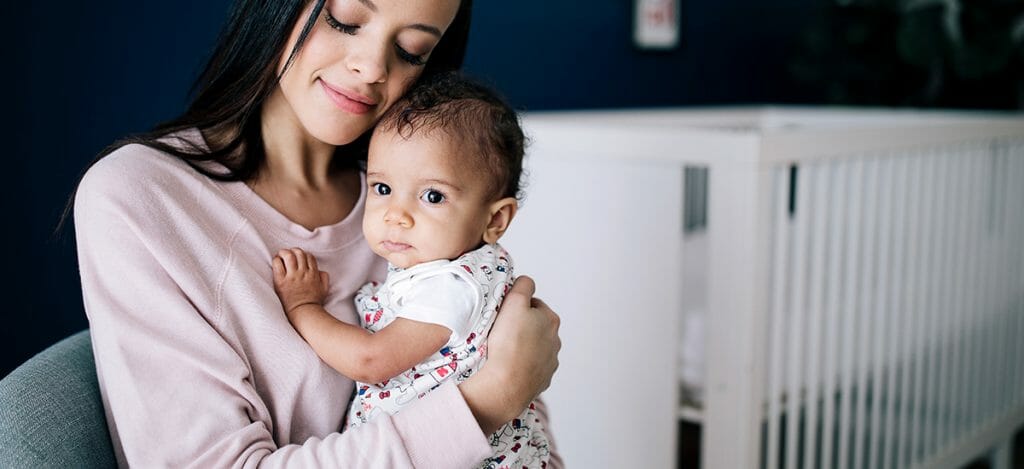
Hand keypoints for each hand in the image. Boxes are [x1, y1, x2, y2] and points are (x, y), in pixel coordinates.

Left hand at [272, 248, 330, 315]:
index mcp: (313, 273)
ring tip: (281, 255)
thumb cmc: (314, 302)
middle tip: (289, 254)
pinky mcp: (281, 281)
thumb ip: (324, 277)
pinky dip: (276, 260)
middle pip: (299, 253)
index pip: (309, 256)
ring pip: (289, 256)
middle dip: (294, 250)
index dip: (304, 254)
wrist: (304, 312)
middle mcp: (303, 273)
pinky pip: (278, 265)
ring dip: (284, 252)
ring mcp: (292, 276)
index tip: (299, 257)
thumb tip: (320, 271)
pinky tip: (276, 261)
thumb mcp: (324, 289)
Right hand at [460, 275, 560, 433]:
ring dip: (522, 347)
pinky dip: (522, 365)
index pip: (534, 305)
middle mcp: (555, 341)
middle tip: (501, 332)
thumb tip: (526, 282)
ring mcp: (550, 362)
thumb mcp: (515, 302)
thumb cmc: (509, 343)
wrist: (507, 384)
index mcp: (551, 320)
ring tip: (504, 351)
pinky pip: (531, 368)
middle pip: (535, 327)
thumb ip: (523, 286)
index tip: (505, 315)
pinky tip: (509, 366)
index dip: (517, 307)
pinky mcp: (542, 380)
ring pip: (534, 348)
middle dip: (521, 327)